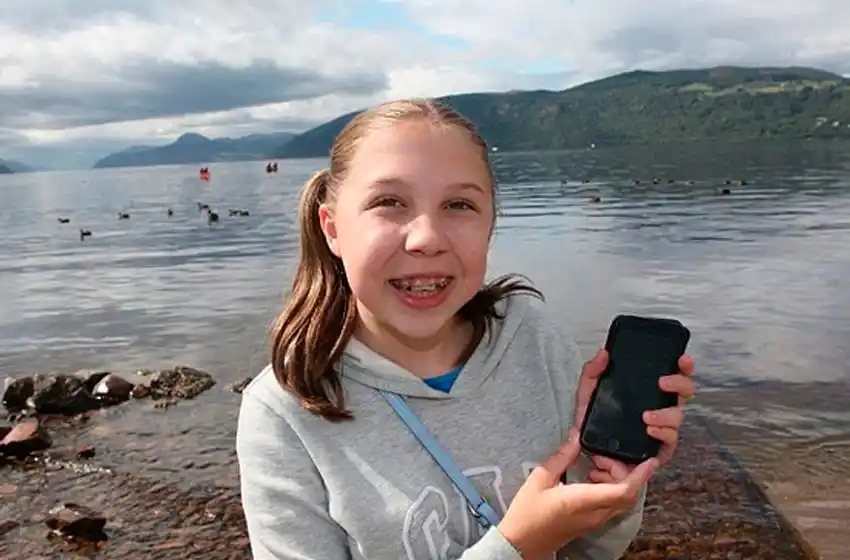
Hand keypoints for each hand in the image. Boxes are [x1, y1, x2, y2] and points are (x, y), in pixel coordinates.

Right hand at [498, 428, 656, 559]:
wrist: (521, 544)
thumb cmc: (527, 512)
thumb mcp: (539, 478)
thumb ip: (561, 457)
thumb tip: (577, 436)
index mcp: (582, 501)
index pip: (623, 491)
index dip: (640, 475)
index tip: (650, 460)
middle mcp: (594, 514)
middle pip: (627, 494)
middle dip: (625, 471)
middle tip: (603, 455)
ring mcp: (594, 521)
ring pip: (621, 500)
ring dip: (617, 479)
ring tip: (596, 463)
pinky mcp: (591, 523)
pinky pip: (611, 504)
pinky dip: (610, 488)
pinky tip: (591, 476)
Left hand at [573, 349, 695, 478]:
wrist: (588, 448)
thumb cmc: (593, 421)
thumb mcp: (588, 391)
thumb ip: (593, 371)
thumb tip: (603, 354)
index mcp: (648, 391)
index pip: (673, 375)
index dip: (683, 367)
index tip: (682, 359)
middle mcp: (660, 406)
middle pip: (684, 392)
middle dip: (679, 384)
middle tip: (662, 383)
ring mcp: (662, 426)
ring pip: (678, 416)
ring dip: (665, 414)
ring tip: (646, 416)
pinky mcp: (660, 447)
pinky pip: (670, 439)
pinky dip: (662, 433)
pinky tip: (650, 430)